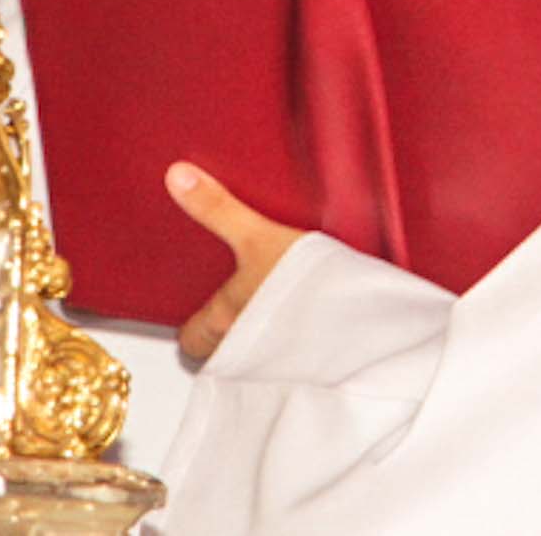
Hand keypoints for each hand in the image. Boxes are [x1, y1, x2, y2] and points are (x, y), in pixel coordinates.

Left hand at [166, 162, 303, 360]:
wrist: (362, 313)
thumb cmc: (307, 281)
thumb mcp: (259, 235)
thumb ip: (218, 208)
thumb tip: (178, 178)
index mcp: (226, 317)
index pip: (192, 340)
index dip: (190, 330)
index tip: (192, 319)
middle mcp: (248, 347)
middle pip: (222, 355)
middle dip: (225, 339)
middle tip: (231, 315)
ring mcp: (280, 362)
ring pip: (256, 361)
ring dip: (260, 344)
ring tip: (272, 314)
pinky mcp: (312, 360)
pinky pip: (292, 361)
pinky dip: (295, 349)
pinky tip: (310, 323)